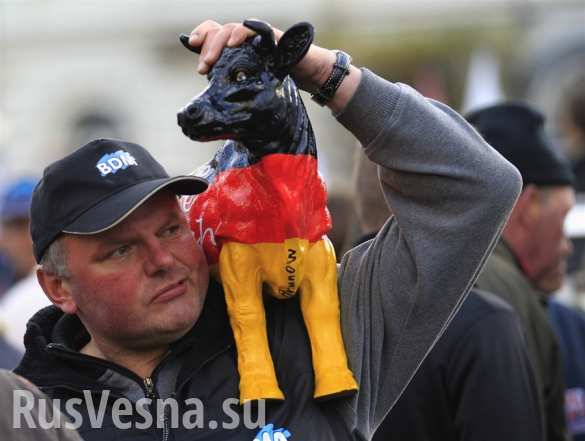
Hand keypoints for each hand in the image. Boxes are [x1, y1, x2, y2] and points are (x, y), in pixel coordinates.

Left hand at [187, 20, 360, 111]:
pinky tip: (236, 41)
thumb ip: (230, 81)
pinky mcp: (274, 37)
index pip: (214, 32)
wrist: (309, 75)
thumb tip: (206, 85)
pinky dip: (245, 32)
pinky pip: (258, 28)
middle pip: (220, 32)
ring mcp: (259, 36)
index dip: (202, 34)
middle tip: (204, 67)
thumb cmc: (279, 80)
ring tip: (215, 60)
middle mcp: (246, 38)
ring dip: (222, 43)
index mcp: (237, 47)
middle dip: (209, 47)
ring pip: (234, 29)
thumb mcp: (249, 84)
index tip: (189, 43)